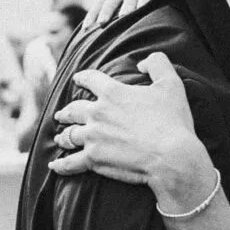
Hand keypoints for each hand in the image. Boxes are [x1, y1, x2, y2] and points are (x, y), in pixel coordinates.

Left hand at [47, 51, 203, 190]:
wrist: (172, 157)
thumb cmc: (173, 121)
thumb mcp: (171, 84)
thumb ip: (157, 64)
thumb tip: (142, 63)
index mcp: (113, 92)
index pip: (91, 79)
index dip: (83, 78)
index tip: (77, 79)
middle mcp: (97, 113)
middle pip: (74, 109)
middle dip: (66, 111)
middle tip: (61, 114)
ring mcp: (93, 137)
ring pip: (69, 135)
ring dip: (64, 136)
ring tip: (61, 138)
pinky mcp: (93, 159)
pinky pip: (70, 162)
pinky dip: (61, 165)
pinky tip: (55, 166)